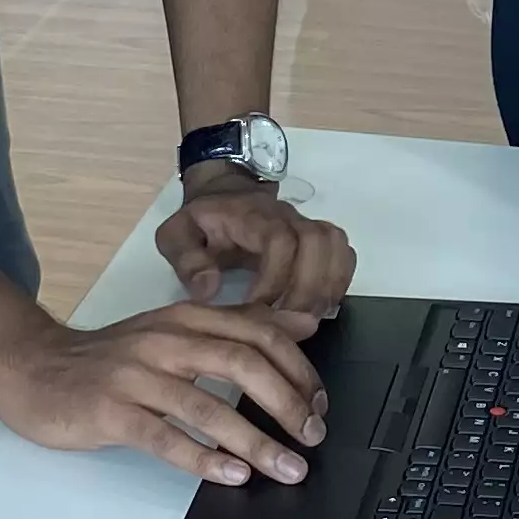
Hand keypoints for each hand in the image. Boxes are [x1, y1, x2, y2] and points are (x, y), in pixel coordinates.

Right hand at [0, 302, 329, 484]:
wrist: (31, 366)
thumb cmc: (107, 359)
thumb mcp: (173, 330)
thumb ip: (233, 328)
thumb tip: (301, 327)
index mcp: (185, 318)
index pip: (257, 332)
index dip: (297, 368)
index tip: (319, 403)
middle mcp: (164, 340)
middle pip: (242, 363)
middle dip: (288, 403)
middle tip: (313, 436)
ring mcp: (136, 376)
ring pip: (208, 406)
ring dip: (255, 441)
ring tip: (286, 467)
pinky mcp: (110, 411)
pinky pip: (164, 437)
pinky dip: (203, 458)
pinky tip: (231, 475)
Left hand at [157, 168, 354, 315]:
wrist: (223, 194)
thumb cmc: (201, 221)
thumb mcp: (175, 235)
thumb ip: (186, 260)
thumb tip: (209, 290)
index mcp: (251, 215)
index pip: (279, 241)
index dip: (274, 279)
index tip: (256, 310)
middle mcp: (287, 216)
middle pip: (317, 244)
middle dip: (306, 290)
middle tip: (286, 325)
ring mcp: (307, 225)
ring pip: (336, 247)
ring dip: (326, 288)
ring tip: (305, 321)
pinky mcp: (319, 238)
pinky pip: (344, 255)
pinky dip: (339, 283)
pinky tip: (320, 308)